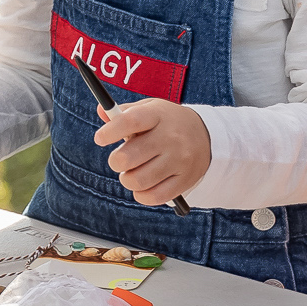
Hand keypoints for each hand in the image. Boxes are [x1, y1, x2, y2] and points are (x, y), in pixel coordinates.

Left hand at [91, 97, 211, 206]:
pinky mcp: (185, 180)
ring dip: (127, 179)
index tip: (99, 139)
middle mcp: (170, 137)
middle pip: (130, 156)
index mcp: (158, 115)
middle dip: (116, 161)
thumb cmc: (166, 122)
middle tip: (118, 160)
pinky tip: (142, 187)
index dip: (111, 131)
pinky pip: (155, 196)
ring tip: (131, 173)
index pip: (131, 121)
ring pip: (138, 180)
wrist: (207, 135)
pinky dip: (141, 195)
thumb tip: (101, 111)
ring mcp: (180, 160)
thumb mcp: (149, 109)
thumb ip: (124, 111)